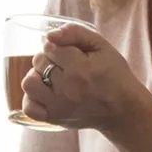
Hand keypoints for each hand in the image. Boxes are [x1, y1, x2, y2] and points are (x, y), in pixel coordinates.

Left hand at [18, 23, 149, 134]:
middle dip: (48, 58)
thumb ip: (76, 32)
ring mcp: (59, 106)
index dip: (58, 46)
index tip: (70, 52)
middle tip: (64, 65)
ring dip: (37, 76)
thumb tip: (49, 35)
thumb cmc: (114, 75)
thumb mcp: (102, 47)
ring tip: (51, 77)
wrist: (122, 109)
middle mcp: (68, 88)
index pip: (50, 47)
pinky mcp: (54, 119)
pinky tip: (46, 93)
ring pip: (29, 83)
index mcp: (82, 68)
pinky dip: (32, 98)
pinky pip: (29, 107)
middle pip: (38, 62)